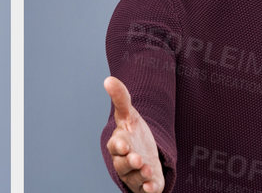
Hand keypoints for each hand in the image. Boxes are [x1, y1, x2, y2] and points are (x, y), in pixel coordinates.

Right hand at [104, 76, 163, 192]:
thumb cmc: (133, 134)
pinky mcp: (146, 186)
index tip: (124, 145)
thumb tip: (109, 79)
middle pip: (122, 165)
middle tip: (138, 159)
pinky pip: (144, 191)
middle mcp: (123, 162)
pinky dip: (147, 190)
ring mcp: (134, 175)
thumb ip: (121, 99)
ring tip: (147, 169)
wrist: (146, 153)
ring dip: (140, 175)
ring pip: (133, 178)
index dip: (118, 147)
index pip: (114, 146)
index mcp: (118, 144)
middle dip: (129, 163)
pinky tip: (152, 187)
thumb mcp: (129, 115)